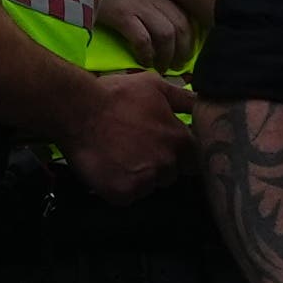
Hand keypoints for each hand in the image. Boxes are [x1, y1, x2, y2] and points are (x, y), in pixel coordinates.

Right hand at [64, 66, 194, 196]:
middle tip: (136, 148)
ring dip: (140, 177)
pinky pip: (128, 196)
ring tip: (120, 157)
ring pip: (150, 185)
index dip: (181, 154)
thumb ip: (184, 99)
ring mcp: (145, 182)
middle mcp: (167, 165)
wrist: (77, 111)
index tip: (165, 147)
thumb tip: (206, 103)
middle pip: (171, 174)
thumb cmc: (116, 95)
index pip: (195, 158)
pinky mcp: (122, 194)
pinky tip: (109, 169)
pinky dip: (119, 187)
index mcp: (180, 141)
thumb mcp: (156, 86)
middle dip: (159, 165)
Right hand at [96, 0, 206, 71]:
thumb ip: (149, 5)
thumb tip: (163, 33)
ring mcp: (137, 4)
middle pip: (179, 27)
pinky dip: (146, 53)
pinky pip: (142, 39)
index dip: (189, 38)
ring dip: (167, 55)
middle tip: (178, 65)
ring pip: (165, 34)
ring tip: (162, 68)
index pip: (184, 17)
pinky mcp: (121, 14)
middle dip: (183, 50)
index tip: (187, 53)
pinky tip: (144, 62)